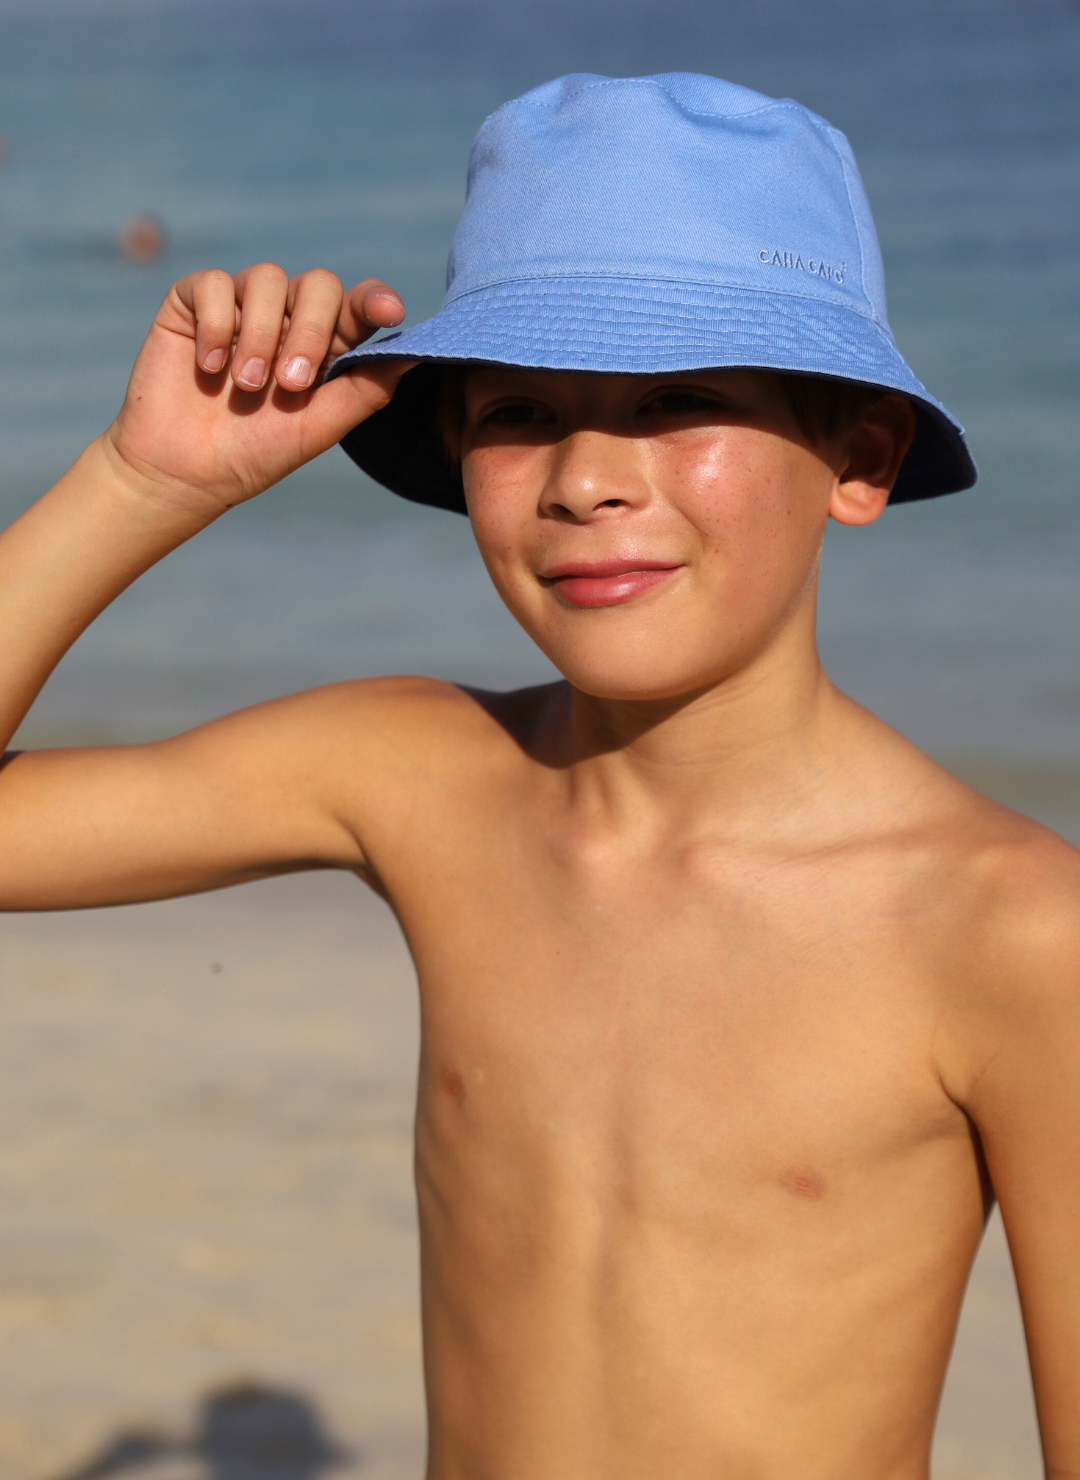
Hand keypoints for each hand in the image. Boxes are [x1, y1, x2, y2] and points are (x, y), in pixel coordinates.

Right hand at [104, 264, 412, 521]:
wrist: (184, 471)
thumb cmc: (255, 453)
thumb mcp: (319, 427)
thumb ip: (366, 390)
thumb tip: (416, 354)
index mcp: (323, 344)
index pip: (356, 306)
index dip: (374, 301)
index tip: (389, 313)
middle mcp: (285, 317)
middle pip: (317, 285)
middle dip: (309, 331)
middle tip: (291, 384)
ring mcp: (240, 305)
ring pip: (266, 278)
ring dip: (260, 335)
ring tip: (246, 385)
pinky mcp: (193, 302)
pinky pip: (213, 284)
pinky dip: (216, 325)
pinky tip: (209, 368)